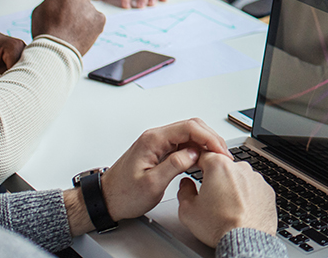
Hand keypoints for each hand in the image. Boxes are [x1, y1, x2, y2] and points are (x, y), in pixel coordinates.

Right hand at [31, 0, 105, 54]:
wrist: (56, 49)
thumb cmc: (45, 30)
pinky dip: (91, 24)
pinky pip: (96, 19)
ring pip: (88, 9)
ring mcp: (91, 8)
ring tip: (70, 29)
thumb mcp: (40, 9)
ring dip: (82, 15)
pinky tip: (80, 32)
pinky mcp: (100, 20)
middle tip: (65, 18)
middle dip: (75, 4)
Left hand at [99, 119, 230, 225]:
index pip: (189, 127)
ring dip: (205, 144)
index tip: (220, 151)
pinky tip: (203, 162)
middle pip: (192, 127)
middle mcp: (156, 137)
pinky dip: (197, 151)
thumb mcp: (151, 184)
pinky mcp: (160, 152)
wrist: (105, 200)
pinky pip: (183, 145)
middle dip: (211, 138)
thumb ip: (174, 165)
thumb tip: (194, 153)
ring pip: (189, 135)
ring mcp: (158, 144)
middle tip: (222, 155)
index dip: (209, 137)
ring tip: (216, 160)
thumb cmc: (123, 194)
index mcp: (153, 140)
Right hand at [177, 151, 276, 246]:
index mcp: (219, 166)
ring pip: (239, 178)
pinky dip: (247, 196)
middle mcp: (241, 168)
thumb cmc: (219, 225)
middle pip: (223, 167)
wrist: (245, 241)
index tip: (194, 170)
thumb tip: (185, 185)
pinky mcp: (267, 190)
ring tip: (226, 207)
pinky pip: (253, 188)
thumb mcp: (187, 210)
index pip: (204, 155)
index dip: (196, 163)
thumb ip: (183, 191)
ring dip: (233, 187)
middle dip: (216, 178)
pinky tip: (240, 209)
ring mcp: (256, 179)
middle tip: (210, 196)